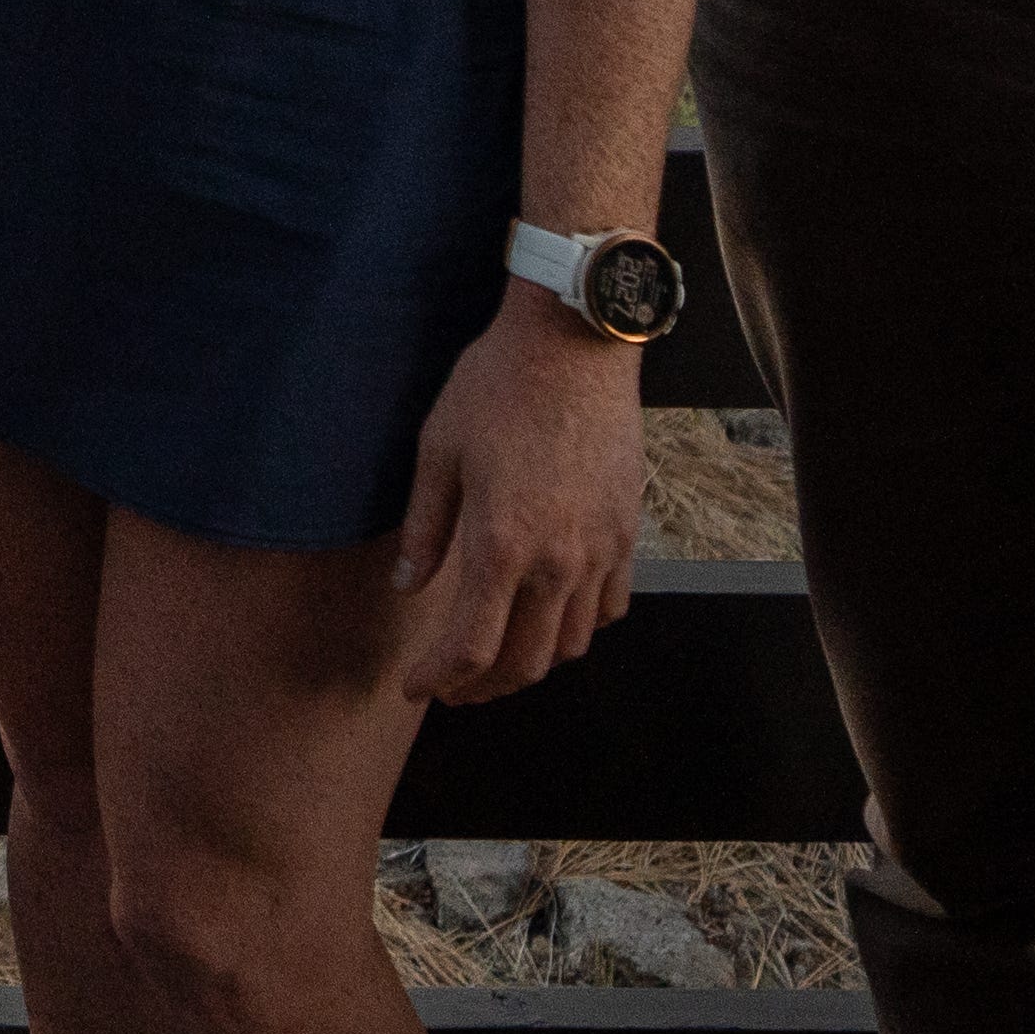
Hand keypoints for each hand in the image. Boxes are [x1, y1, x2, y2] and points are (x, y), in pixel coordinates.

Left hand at [386, 295, 646, 702]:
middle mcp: (557, 562)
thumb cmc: (498, 387)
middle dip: (482, 688)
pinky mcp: (627, 533)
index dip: (438, 679)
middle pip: (525, 663)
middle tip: (452, 688)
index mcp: (501, 545)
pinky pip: (610, 607)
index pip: (470, 647)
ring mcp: (600, 551)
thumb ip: (425, 528)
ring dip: (532, 663)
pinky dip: (580, 627)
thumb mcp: (438, 449)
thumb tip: (407, 583)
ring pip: (571, 644)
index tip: (414, 687)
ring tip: (499, 656)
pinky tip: (553, 614)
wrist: (575, 345)